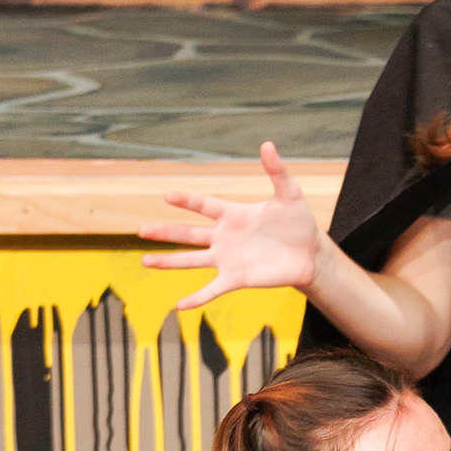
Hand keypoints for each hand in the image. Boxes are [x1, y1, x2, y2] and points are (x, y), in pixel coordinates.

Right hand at [139, 140, 320, 310]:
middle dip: (165, 232)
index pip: (204, 205)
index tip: (168, 196)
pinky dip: (196, 298)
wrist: (309, 254)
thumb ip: (277, 172)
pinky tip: (178, 306)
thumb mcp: (289, 195)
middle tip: (140, 230)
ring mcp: (227, 259)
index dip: (188, 201)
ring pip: (192, 260)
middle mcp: (224, 236)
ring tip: (145, 261)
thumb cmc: (298, 222)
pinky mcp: (236, 279)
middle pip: (188, 234)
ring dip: (168, 261)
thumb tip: (268, 145)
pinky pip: (212, 289)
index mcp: (232, 214)